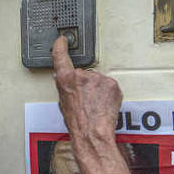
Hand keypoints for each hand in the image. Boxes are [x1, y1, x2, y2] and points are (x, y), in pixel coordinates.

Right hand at [51, 37, 129, 173]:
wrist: (93, 133)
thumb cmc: (77, 123)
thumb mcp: (62, 103)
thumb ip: (65, 87)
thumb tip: (68, 83)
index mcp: (66, 79)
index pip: (61, 56)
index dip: (61, 46)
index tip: (62, 40)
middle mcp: (83, 75)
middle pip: (83, 73)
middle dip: (84, 84)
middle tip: (84, 100)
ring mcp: (99, 79)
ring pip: (97, 81)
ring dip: (97, 90)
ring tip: (94, 105)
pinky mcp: (112, 84)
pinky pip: (109, 86)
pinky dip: (107, 94)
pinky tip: (103, 105)